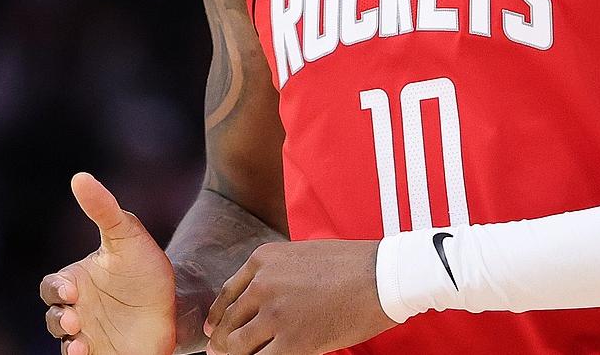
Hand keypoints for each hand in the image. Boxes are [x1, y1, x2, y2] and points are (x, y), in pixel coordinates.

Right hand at [40, 172, 175, 354]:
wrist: (178, 300)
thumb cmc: (146, 267)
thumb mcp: (128, 234)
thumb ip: (103, 208)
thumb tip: (80, 177)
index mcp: (76, 282)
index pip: (50, 287)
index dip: (56, 290)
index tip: (72, 291)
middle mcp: (77, 311)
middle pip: (54, 319)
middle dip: (60, 321)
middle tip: (77, 321)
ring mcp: (88, 336)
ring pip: (65, 344)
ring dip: (69, 345)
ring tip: (83, 345)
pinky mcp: (105, 354)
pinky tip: (90, 354)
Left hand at [204, 239, 394, 354]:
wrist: (385, 275)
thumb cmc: (355, 264)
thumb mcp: (305, 254)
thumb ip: (277, 273)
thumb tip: (259, 299)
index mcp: (263, 260)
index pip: (227, 294)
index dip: (218, 317)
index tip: (214, 330)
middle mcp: (262, 285)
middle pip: (228, 322)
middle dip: (224, 342)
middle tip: (222, 353)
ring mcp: (274, 314)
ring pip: (237, 346)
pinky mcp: (291, 341)